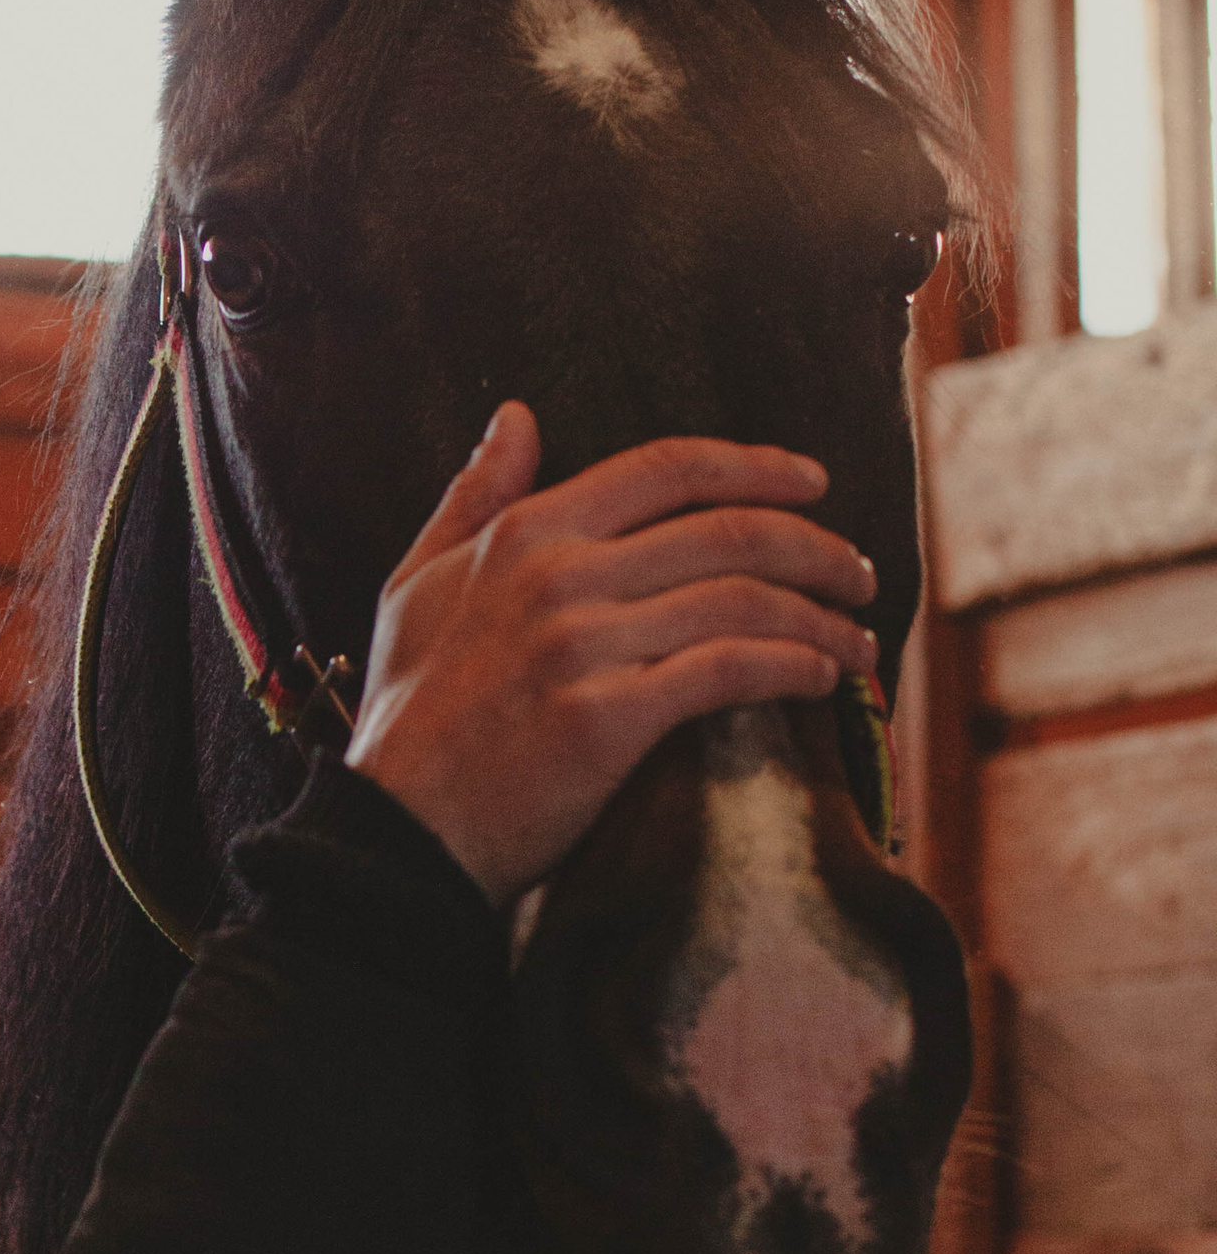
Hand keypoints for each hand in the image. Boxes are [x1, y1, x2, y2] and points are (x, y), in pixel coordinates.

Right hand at [347, 403, 879, 905]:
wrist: (396, 834)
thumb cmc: (406, 717)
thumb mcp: (414, 587)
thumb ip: (471, 501)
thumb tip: (514, 419)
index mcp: (522, 535)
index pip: (667, 468)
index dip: (757, 467)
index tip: (813, 485)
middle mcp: (557, 577)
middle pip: (728, 530)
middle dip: (816, 548)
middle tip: (857, 573)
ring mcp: (582, 647)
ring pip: (743, 599)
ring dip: (821, 616)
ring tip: (855, 641)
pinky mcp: (606, 720)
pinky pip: (730, 671)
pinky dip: (792, 667)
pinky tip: (819, 679)